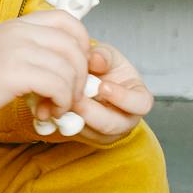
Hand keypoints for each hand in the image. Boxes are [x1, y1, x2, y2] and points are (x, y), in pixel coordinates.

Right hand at [0, 8, 89, 123]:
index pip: (67, 21)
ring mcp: (17, 50)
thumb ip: (32, 51)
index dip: (82, 44)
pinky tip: (49, 111)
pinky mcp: (14, 73)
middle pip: (73, 46)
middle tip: (71, 95)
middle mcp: (20, 32)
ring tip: (57, 108)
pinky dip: (61, 102)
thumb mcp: (3, 51)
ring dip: (70, 93)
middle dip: (80, 75)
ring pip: (68, 67)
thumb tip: (65, 67)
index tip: (77, 67)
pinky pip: (56, 85)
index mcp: (19, 24)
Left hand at [32, 40, 152, 143]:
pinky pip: (74, 133)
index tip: (102, 86)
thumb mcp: (106, 55)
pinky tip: (51, 106)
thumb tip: (96, 59)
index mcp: (138, 99)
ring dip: (73, 117)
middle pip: (112, 125)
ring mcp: (107, 133)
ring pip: (91, 132)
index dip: (123, 97)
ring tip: (60, 99)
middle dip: (90, 112)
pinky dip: (61, 121)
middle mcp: (126, 121)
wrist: (89, 80)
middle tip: (74, 97)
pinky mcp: (87, 137)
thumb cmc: (104, 67)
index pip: (140, 104)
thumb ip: (104, 55)